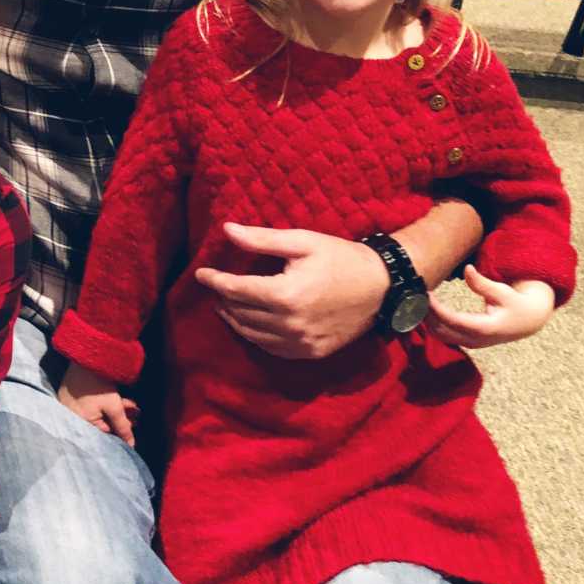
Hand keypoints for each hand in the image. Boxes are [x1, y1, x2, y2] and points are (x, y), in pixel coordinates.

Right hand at [57, 362, 139, 445]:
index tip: (134, 422)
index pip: (104, 433)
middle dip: (120, 418)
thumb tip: (130, 445)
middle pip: (100, 422)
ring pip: (97, 412)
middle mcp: (72, 416)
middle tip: (134, 412)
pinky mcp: (70, 395)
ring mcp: (70, 405)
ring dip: (115, 410)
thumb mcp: (114, 407)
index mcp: (80, 423)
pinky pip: (89, 405)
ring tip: (129, 403)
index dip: (121, 429)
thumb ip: (122, 427)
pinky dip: (103, 403)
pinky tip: (117, 398)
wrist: (85, 357)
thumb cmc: (99, 384)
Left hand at [194, 222, 388, 359]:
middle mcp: (290, 324)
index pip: (236, 290)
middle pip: (241, 313)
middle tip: (214, 287)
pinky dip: (255, 336)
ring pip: (252, 334)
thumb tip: (227, 231)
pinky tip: (250, 323)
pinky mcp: (311, 353)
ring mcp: (301, 343)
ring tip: (225, 304)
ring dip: (234, 319)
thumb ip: (261, 239)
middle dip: (223, 299)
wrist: (383, 287)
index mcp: (285, 295)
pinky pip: (272, 348)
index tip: (201, 273)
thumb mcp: (302, 242)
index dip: (215, 280)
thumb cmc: (341, 258)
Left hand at [427, 266, 554, 348]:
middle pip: (441, 330)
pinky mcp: (465, 341)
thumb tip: (467, 269)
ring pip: (439, 335)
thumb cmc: (515, 303)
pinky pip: (443, 335)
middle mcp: (474, 340)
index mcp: (484, 328)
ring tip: (416, 298)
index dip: (435, 308)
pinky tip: (424, 307)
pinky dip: (431, 322)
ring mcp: (469, 343)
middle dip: (425, 313)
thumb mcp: (503, 292)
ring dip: (426, 319)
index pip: (452, 320)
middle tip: (414, 293)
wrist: (528, 321)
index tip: (424, 293)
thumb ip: (483, 283)